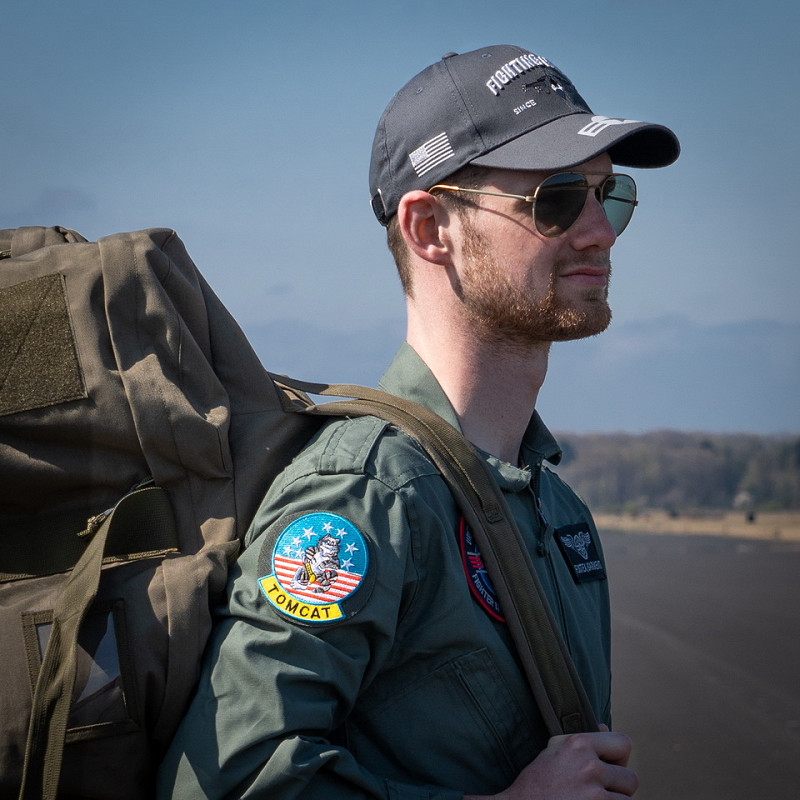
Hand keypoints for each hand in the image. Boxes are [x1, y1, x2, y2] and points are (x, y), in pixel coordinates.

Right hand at [464, 729, 637, 799]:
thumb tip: (605, 728)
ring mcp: (594, 793)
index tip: (610, 767)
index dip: (619, 757)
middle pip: (631, 778)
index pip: (624, 743)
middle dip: (619, 787)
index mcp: (578, 743)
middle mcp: (590, 765)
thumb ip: (582, 739)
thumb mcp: (553, 750)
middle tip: (600, 791)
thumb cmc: (536, 782)